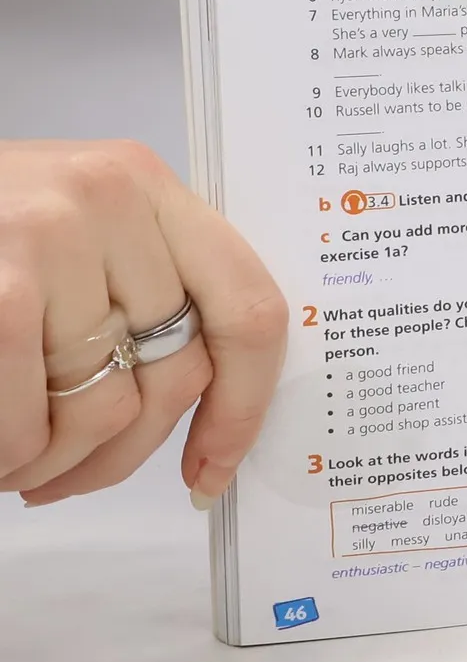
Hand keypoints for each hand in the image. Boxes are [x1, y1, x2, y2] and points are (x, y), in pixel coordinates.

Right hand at [0, 140, 286, 506]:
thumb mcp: (66, 229)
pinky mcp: (0, 290)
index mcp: (145, 185)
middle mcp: (111, 198)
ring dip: (55, 463)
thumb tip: (204, 401)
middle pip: (177, 375)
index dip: (244, 405)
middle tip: (68, 477)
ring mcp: (50, 236)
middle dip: (123, 453)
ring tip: (16, 461)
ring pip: (106, 409)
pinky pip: (33, 420)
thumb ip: (135, 284)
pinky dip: (10, 455)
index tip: (215, 466)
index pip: (248, 307)